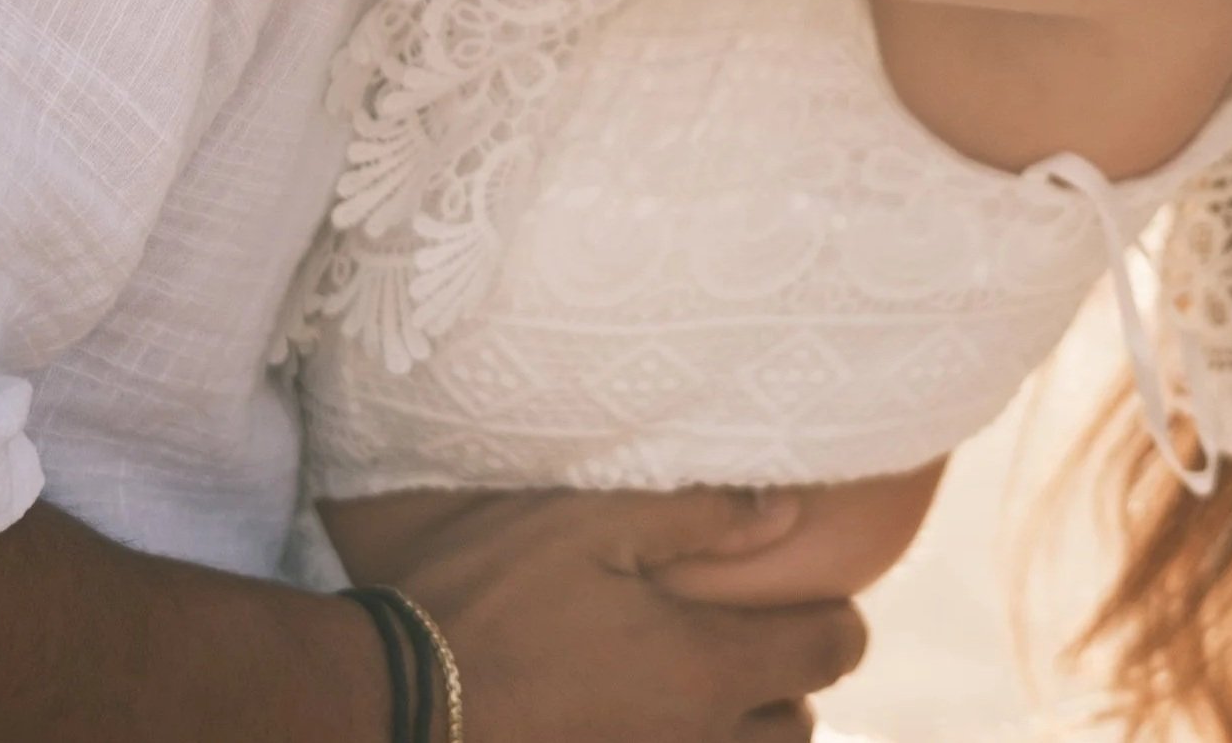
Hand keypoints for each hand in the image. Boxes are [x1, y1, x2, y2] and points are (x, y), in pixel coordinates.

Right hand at [366, 487, 866, 742]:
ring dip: (744, 735)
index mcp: (706, 671)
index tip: (816, 597)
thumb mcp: (591, 525)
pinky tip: (646, 721)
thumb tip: (789, 511)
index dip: (837, 620)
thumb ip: (700, 515)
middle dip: (788, 685)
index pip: (829, 652)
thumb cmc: (492, 598)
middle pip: (796, 730)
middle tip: (747, 640)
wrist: (394, 705)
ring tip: (700, 689)